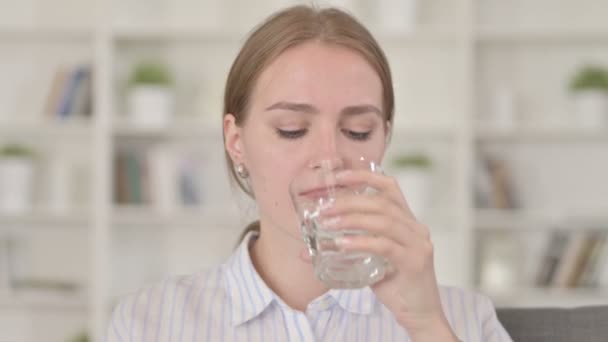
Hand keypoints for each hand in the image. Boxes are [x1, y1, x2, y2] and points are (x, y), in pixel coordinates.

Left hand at [314, 168, 456, 340]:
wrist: (421, 314)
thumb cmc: (395, 285)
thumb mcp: (372, 260)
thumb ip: (350, 249)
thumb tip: (310, 248)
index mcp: (407, 221)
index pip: (390, 187)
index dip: (365, 177)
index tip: (339, 176)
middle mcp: (416, 228)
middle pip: (381, 203)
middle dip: (349, 201)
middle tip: (324, 209)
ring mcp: (418, 244)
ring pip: (383, 220)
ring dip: (351, 219)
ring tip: (328, 224)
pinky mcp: (414, 262)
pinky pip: (385, 245)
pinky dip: (360, 242)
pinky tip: (342, 244)